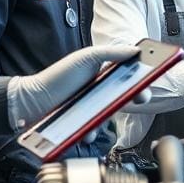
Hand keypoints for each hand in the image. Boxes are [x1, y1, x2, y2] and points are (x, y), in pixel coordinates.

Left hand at [7, 45, 139, 128]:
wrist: (33, 100)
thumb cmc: (58, 76)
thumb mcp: (85, 57)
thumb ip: (110, 52)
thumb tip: (134, 50)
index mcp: (104, 75)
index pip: (129, 77)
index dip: (142, 79)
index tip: (150, 79)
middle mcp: (101, 93)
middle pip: (126, 97)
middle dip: (136, 97)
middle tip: (140, 96)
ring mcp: (93, 110)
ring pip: (111, 117)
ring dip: (110, 118)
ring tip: (102, 115)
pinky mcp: (84, 125)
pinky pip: (95, 131)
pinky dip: (92, 132)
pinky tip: (85, 130)